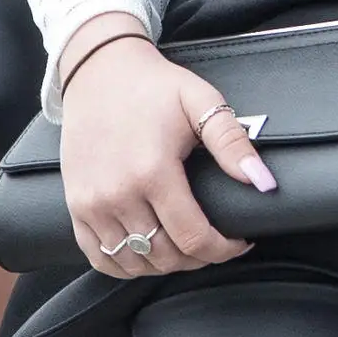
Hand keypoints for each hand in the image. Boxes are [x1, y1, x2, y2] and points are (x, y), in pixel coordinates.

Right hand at [57, 23, 270, 279]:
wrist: (98, 71)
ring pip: (133, 263)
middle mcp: (116, 195)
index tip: (239, 241)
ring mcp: (90, 204)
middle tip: (217, 242)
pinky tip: (149, 252)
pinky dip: (126, 265)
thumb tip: (263, 182)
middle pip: (164, 256)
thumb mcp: (200, 102)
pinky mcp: (75, 206)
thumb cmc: (153, 86)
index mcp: (152, 172)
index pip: (193, 238)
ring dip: (165, 264)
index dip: (223, 249)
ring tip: (186, 245)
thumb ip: (233, 143)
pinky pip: (100, 257)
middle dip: (199, 257)